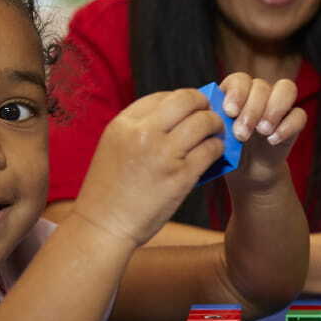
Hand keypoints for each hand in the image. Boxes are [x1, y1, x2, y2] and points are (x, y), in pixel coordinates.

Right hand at [74, 89, 223, 246]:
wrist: (103, 225)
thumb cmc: (109, 190)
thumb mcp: (114, 146)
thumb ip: (140, 128)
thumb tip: (178, 115)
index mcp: (124, 123)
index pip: (163, 95)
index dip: (182, 100)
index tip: (190, 109)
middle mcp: (144, 132)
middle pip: (188, 100)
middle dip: (204, 104)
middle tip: (210, 115)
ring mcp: (164, 153)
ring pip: (205, 122)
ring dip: (216, 126)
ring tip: (216, 134)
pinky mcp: (181, 176)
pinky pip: (211, 150)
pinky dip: (218, 149)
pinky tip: (215, 154)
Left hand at [218, 73, 306, 187]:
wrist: (247, 170)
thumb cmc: (228, 149)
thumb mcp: (217, 135)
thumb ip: (214, 121)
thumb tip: (209, 111)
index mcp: (237, 91)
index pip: (240, 79)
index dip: (237, 93)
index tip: (230, 112)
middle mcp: (259, 92)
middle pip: (261, 86)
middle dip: (252, 109)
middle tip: (242, 134)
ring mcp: (279, 104)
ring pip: (286, 89)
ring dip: (274, 109)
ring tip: (262, 132)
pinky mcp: (294, 120)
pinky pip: (299, 114)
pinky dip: (288, 126)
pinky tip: (273, 140)